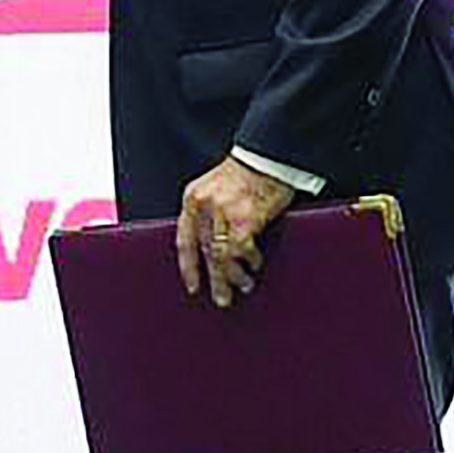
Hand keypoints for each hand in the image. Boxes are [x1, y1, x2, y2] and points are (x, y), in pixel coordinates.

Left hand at [176, 155, 295, 308]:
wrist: (269, 154)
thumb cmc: (247, 172)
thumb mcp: (216, 188)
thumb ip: (209, 213)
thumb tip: (212, 247)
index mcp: (192, 199)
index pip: (184, 240)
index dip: (188, 267)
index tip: (193, 286)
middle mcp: (203, 205)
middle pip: (204, 252)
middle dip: (215, 279)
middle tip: (222, 298)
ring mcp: (223, 212)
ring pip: (221, 257)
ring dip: (232, 276)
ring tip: (242, 286)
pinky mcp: (245, 218)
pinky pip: (241, 250)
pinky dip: (248, 261)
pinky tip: (255, 264)